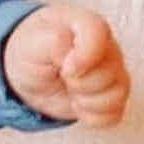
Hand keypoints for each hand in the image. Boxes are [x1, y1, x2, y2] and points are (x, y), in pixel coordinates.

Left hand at [2, 5, 130, 127]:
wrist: (27, 72)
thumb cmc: (33, 50)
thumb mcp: (32, 41)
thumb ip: (55, 41)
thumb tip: (73, 55)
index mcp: (89, 26)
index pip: (100, 33)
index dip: (83, 57)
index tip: (65, 68)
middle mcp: (108, 48)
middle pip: (108, 73)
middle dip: (78, 83)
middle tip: (61, 76)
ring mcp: (113, 73)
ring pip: (116, 95)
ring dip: (86, 101)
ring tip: (70, 90)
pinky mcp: (111, 97)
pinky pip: (113, 115)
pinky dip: (91, 117)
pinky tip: (78, 105)